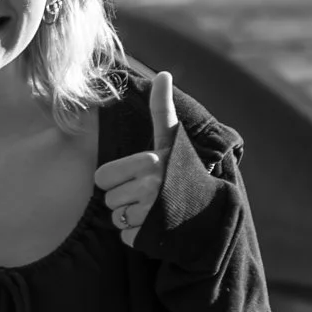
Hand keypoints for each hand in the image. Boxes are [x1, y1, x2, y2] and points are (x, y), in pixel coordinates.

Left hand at [94, 69, 177, 245]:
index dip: (115, 180)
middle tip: (148, 195)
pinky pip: (125, 237)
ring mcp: (150, 213)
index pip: (101, 178)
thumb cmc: (183, 171)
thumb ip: (162, 110)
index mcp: (149, 161)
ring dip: (129, 218)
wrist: (210, 212)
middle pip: (108, 200)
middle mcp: (150, 186)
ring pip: (116, 219)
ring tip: (153, 210)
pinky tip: (155, 226)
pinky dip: (136, 235)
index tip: (137, 176)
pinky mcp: (150, 236)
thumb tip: (163, 73)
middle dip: (123, 200)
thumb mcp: (171, 140)